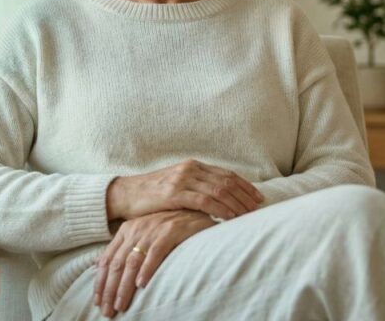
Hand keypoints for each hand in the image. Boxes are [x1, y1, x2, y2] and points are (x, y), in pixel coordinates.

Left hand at [93, 209, 215, 316]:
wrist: (194, 209)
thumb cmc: (167, 225)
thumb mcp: (141, 232)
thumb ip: (122, 246)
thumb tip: (98, 263)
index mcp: (126, 230)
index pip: (107, 259)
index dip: (100, 282)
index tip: (97, 301)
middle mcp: (135, 230)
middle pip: (117, 264)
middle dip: (110, 289)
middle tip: (107, 310)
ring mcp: (152, 231)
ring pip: (132, 262)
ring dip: (124, 286)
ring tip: (121, 304)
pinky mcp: (169, 232)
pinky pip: (154, 253)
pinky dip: (147, 270)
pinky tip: (141, 285)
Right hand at [106, 159, 263, 220]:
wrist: (126, 195)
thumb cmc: (152, 195)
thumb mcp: (177, 186)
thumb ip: (197, 188)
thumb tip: (220, 201)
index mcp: (193, 166)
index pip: (226, 174)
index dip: (245, 186)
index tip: (259, 198)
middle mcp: (190, 169)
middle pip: (226, 181)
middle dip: (245, 196)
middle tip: (258, 209)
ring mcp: (182, 180)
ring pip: (219, 190)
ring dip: (236, 204)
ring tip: (248, 216)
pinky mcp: (174, 193)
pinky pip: (204, 200)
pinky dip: (220, 208)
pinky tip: (230, 217)